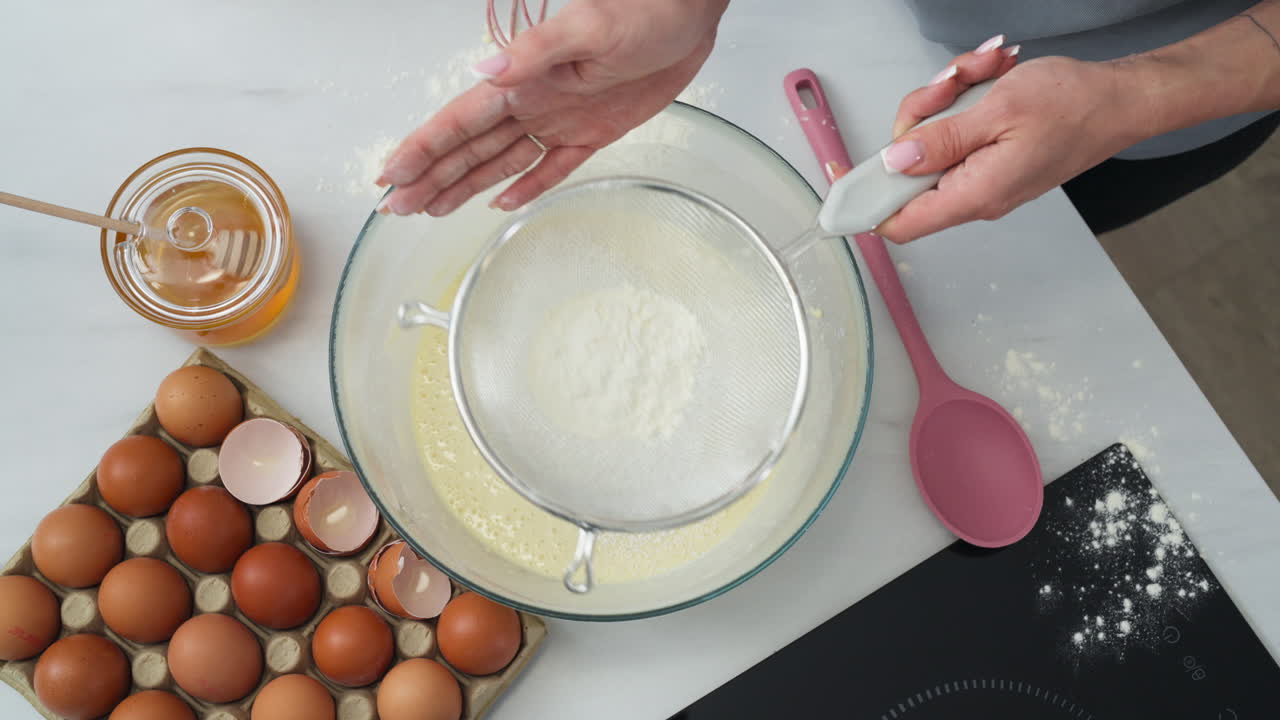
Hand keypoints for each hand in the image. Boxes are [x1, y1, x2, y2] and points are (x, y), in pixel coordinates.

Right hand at [377, 0, 728, 215]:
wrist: (687, 14)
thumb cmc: (642, 10)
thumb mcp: (588, 27)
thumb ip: (536, 52)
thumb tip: (487, 71)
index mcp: (523, 78)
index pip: (459, 121)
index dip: (423, 149)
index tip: (391, 174)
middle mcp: (533, 101)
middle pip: (469, 148)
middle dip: (431, 177)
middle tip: (396, 207)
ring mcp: (560, 119)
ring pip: (500, 162)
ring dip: (464, 185)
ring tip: (431, 209)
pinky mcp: (592, 132)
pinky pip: (551, 167)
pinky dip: (525, 186)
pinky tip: (499, 203)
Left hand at [875, 47, 1146, 242]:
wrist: (1121, 98)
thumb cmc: (1074, 105)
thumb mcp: (998, 112)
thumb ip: (941, 140)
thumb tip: (894, 162)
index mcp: (974, 194)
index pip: (900, 222)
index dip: (865, 203)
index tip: (840, 176)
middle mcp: (973, 193)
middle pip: (908, 167)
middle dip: (921, 113)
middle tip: (952, 82)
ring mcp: (980, 174)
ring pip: (930, 139)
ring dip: (948, 94)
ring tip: (984, 69)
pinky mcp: (987, 155)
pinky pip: (955, 130)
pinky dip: (965, 97)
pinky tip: (990, 74)